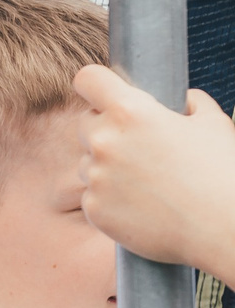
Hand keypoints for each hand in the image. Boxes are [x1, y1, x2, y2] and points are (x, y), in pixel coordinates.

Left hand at [76, 64, 234, 280]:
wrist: (222, 227)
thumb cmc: (222, 172)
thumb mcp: (212, 122)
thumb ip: (189, 103)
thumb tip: (179, 101)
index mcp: (130, 112)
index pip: (88, 79)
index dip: (97, 85)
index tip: (103, 93)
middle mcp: (104, 142)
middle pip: (86, 123)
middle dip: (107, 129)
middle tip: (139, 146)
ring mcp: (96, 177)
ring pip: (88, 162)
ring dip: (107, 166)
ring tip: (148, 181)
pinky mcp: (93, 208)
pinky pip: (93, 195)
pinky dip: (111, 198)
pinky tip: (142, 204)